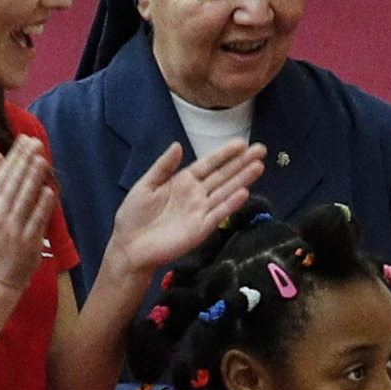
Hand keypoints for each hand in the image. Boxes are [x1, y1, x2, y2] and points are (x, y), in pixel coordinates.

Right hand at [0, 139, 57, 292]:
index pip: (3, 175)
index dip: (14, 156)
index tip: (25, 139)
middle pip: (13, 184)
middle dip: (25, 162)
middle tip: (36, 144)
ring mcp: (13, 228)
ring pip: (24, 199)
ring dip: (33, 179)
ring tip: (42, 161)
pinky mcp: (28, 241)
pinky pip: (36, 220)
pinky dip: (42, 206)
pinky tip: (48, 191)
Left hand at [106, 141, 266, 275]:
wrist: (130, 246)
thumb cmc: (134, 216)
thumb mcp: (145, 185)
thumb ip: (163, 166)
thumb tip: (178, 145)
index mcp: (183, 181)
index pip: (209, 164)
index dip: (225, 153)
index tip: (242, 143)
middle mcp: (197, 194)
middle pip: (224, 175)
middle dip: (242, 163)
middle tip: (261, 149)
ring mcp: (201, 211)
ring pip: (226, 192)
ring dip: (243, 179)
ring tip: (259, 166)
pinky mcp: (202, 228)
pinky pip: (219, 213)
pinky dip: (231, 204)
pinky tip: (244, 193)